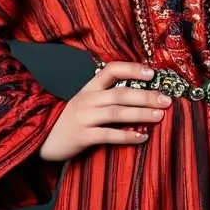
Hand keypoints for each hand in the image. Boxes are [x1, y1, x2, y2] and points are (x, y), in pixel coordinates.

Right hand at [39, 61, 171, 161]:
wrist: (43, 140)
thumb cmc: (71, 120)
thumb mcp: (86, 102)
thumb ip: (107, 96)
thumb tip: (142, 96)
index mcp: (89, 88)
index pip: (111, 70)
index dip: (132, 69)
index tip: (152, 73)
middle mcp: (87, 99)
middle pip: (121, 93)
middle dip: (146, 96)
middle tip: (167, 100)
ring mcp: (84, 117)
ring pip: (117, 112)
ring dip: (141, 113)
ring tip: (160, 116)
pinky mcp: (82, 136)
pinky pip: (109, 135)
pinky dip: (127, 136)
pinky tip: (142, 137)